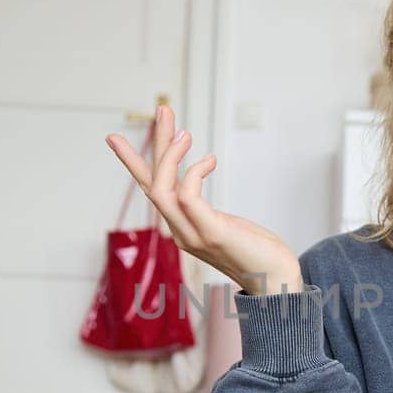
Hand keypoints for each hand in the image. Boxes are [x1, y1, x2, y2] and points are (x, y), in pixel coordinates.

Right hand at [106, 104, 303, 294]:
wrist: (277, 282)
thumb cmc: (256, 252)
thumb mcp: (225, 223)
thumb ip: (206, 211)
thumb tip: (199, 189)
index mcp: (182, 226)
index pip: (151, 189)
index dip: (133, 163)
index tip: (115, 138)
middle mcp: (180, 231)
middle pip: (152, 183)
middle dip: (156, 145)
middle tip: (164, 110)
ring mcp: (193, 234)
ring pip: (162, 190)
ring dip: (170, 156)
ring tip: (185, 133)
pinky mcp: (212, 233)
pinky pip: (188, 197)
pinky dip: (193, 173)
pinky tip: (209, 159)